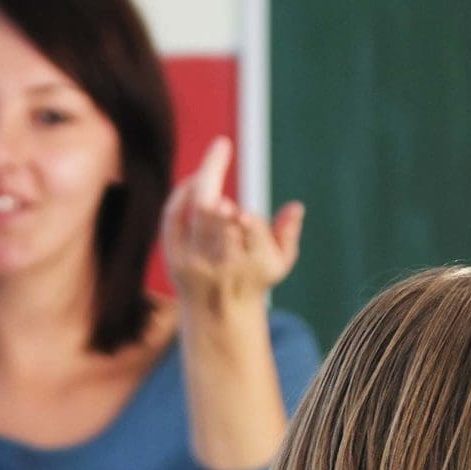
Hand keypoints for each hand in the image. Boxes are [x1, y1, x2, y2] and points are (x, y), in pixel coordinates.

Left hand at [161, 138, 303, 318]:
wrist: (216, 314)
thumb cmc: (254, 278)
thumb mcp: (279, 264)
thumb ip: (288, 236)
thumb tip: (297, 207)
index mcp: (253, 263)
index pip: (250, 239)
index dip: (246, 227)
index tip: (243, 213)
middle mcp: (221, 262)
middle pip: (217, 223)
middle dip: (219, 204)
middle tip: (220, 158)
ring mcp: (194, 258)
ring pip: (197, 214)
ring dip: (207, 182)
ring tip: (217, 156)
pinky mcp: (173, 255)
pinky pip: (174, 216)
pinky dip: (183, 192)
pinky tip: (197, 177)